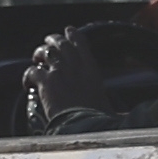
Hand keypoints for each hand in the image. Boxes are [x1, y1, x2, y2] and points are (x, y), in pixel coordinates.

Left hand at [20, 20, 157, 128]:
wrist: (84, 127)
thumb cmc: (98, 120)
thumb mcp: (108, 106)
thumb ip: (111, 104)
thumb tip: (129, 117)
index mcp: (91, 70)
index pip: (81, 43)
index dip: (73, 34)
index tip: (68, 31)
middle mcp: (75, 67)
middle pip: (61, 43)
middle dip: (52, 40)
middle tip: (47, 43)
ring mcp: (60, 73)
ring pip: (45, 52)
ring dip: (39, 53)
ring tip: (37, 58)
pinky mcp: (47, 83)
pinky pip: (32, 71)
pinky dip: (28, 76)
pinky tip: (28, 84)